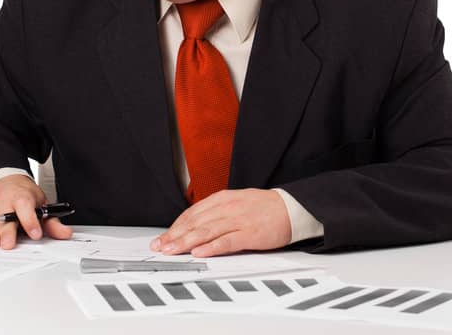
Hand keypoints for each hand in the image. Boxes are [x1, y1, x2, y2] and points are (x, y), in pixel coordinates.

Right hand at [0, 174, 73, 249]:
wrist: (4, 178)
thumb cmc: (23, 193)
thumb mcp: (40, 203)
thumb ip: (51, 222)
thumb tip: (65, 233)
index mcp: (21, 197)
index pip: (25, 207)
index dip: (30, 221)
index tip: (36, 233)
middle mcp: (4, 201)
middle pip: (5, 217)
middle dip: (6, 232)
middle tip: (8, 245)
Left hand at [150, 188, 291, 256]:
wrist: (291, 207)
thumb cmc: (263, 207)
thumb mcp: (234, 202)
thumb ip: (215, 212)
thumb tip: (193, 225)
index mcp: (221, 199)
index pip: (191, 214)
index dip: (174, 227)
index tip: (162, 238)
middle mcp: (226, 208)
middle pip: (195, 223)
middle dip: (174, 236)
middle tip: (160, 247)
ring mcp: (238, 221)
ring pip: (206, 231)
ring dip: (186, 242)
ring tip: (172, 250)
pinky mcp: (250, 234)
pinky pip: (227, 241)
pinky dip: (211, 247)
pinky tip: (199, 252)